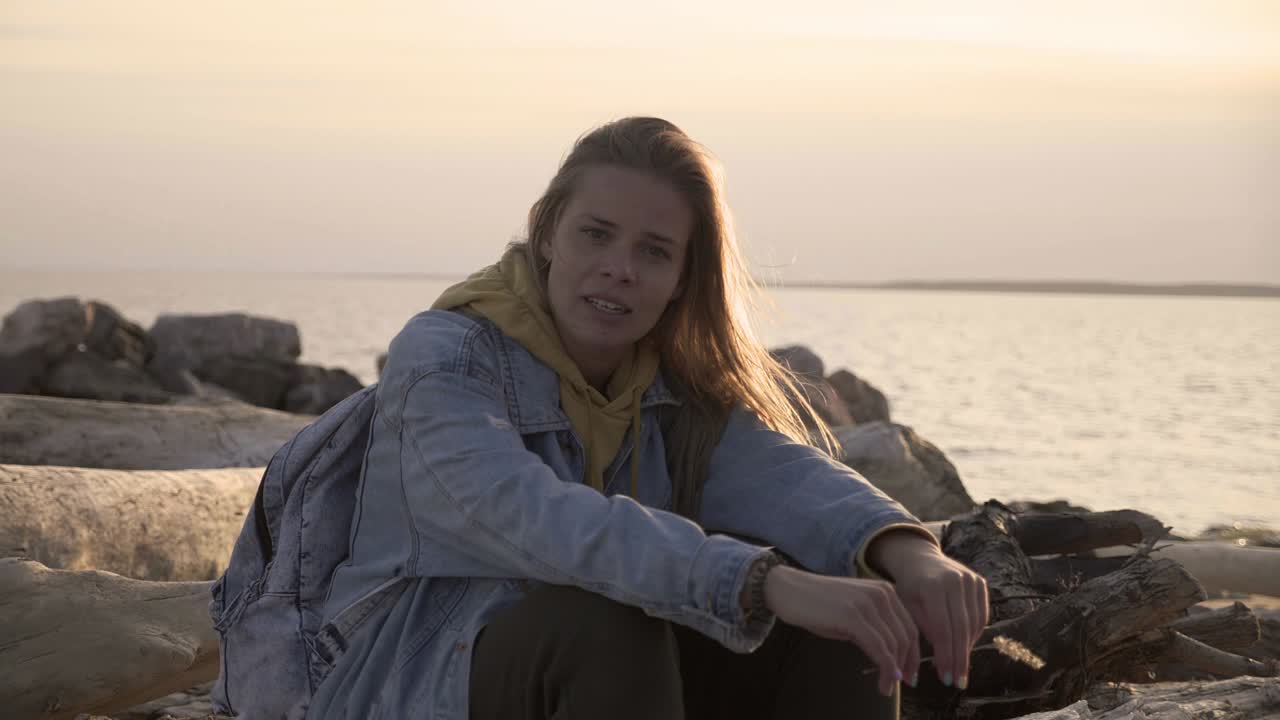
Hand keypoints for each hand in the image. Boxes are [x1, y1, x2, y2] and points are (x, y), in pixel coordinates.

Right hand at [762, 565, 918, 696]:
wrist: (788, 589)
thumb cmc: (818, 605)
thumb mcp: (853, 613)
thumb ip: (874, 627)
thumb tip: (891, 657)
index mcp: (884, 591)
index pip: (910, 626)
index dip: (913, 653)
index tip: (909, 672)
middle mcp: (881, 593)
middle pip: (906, 636)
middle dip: (908, 664)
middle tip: (903, 684)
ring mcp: (867, 603)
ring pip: (894, 644)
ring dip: (894, 671)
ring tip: (886, 688)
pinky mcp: (853, 616)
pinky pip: (879, 647)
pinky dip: (885, 667)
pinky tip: (885, 681)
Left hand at [868, 533, 989, 688]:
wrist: (918, 558)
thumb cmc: (908, 587)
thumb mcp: (906, 606)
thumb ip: (922, 629)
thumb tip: (941, 660)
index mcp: (932, 586)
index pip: (942, 629)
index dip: (945, 656)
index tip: (945, 678)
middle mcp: (955, 580)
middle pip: (961, 629)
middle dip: (960, 659)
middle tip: (958, 682)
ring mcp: (970, 579)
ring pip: (974, 623)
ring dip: (968, 648)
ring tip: (960, 667)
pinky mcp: (979, 581)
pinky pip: (981, 615)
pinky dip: (975, 633)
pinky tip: (965, 647)